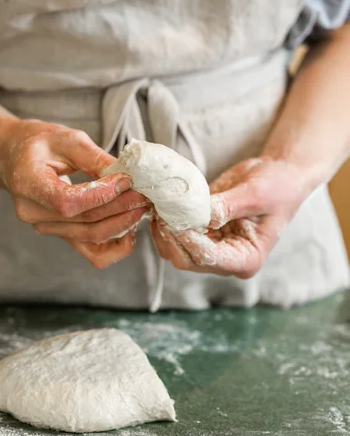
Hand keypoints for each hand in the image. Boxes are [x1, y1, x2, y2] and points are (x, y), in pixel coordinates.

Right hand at [0, 119, 147, 267]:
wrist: (14, 158)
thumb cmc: (38, 144)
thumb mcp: (66, 139)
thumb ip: (95, 158)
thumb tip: (127, 174)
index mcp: (28, 184)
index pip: (69, 202)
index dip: (102, 195)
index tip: (127, 180)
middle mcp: (33, 214)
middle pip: (85, 221)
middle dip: (121, 208)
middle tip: (145, 194)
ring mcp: (46, 229)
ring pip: (92, 237)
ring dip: (123, 224)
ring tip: (142, 206)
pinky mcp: (61, 235)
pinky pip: (92, 252)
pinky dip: (115, 245)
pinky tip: (130, 228)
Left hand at [150, 157, 311, 277]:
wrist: (279, 175)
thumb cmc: (277, 187)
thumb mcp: (254, 194)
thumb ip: (226, 207)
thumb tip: (197, 215)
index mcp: (246, 259)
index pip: (210, 258)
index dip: (189, 241)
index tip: (174, 221)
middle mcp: (227, 260)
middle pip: (187, 260)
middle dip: (171, 237)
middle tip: (160, 212)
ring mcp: (212, 248)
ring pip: (175, 251)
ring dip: (163, 232)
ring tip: (156, 206)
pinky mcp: (201, 235)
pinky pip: (175, 237)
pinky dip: (164, 223)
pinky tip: (159, 206)